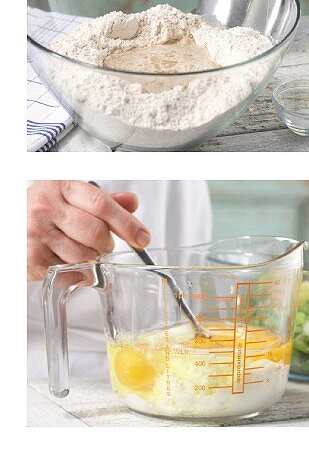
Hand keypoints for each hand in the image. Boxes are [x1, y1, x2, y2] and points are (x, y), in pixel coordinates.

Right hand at [28, 181, 148, 279]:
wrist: (10, 219)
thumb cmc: (43, 208)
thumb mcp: (72, 195)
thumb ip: (104, 200)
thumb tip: (131, 203)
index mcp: (62, 188)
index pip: (102, 205)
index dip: (127, 223)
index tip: (142, 237)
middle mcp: (46, 208)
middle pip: (95, 232)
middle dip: (107, 244)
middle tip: (104, 245)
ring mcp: (36, 234)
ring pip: (83, 255)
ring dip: (92, 259)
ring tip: (83, 251)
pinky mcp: (30, 258)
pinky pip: (66, 272)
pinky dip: (77, 273)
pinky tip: (71, 263)